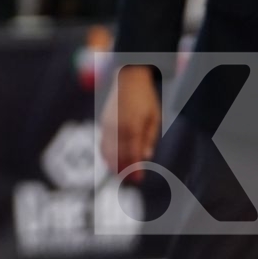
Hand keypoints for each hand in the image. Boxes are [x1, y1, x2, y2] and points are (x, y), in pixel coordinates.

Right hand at [99, 65, 160, 182]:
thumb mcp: (154, 118)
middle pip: (117, 157)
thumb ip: (149, 138)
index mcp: (132, 128)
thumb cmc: (146, 98)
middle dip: (124, 171)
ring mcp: (107, 126)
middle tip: (133, 180)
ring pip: (107, 152)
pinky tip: (113, 161)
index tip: (139, 180)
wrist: (128, 78)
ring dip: (114, 164)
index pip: (132, 155)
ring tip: (122, 173)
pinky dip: (106, 155)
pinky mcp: (103, 123)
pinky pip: (102, 144)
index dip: (135, 170)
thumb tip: (145, 157)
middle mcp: (117, 129)